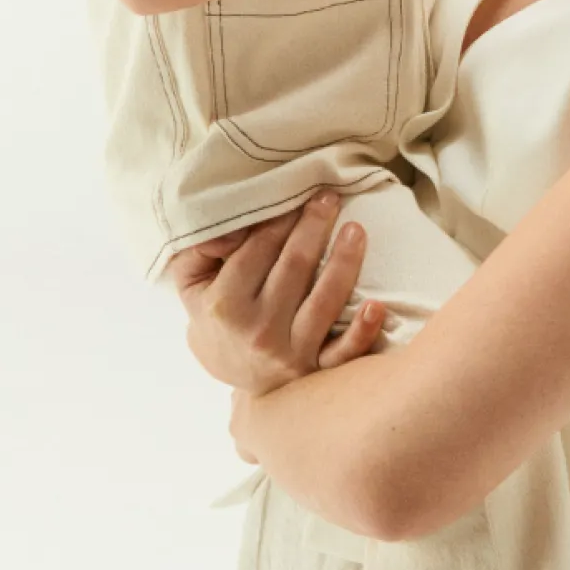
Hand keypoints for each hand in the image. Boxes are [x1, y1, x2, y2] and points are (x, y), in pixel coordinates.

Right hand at [166, 193, 387, 396]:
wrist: (234, 375)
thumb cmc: (217, 317)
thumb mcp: (192, 284)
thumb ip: (199, 249)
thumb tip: (228, 229)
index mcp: (225, 304)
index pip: (258, 250)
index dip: (281, 219)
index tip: (297, 193)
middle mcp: (258, 330)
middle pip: (294, 268)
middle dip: (314, 227)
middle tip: (330, 198)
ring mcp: (290, 354)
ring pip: (324, 302)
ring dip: (345, 263)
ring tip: (356, 230)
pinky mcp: (316, 371)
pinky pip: (345, 353)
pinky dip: (363, 331)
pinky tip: (377, 305)